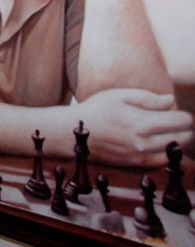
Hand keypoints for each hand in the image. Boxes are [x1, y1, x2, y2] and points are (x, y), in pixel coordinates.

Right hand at [73, 88, 192, 166]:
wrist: (74, 132)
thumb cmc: (96, 109)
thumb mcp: (119, 95)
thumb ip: (147, 98)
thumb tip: (171, 101)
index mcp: (143, 123)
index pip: (181, 121)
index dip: (184, 115)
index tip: (179, 111)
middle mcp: (145, 142)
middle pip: (183, 137)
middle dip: (185, 128)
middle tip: (177, 121)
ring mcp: (140, 155)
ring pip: (174, 151)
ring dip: (178, 141)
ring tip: (171, 132)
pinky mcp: (134, 163)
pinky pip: (161, 161)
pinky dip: (168, 153)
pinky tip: (162, 145)